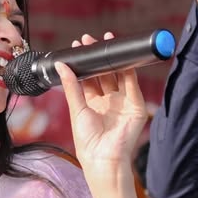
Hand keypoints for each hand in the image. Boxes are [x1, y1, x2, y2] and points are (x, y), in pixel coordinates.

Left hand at [56, 33, 147, 177]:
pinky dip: (128, 69)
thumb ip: (71, 86)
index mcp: (93, 104)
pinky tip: (121, 56)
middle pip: (104, 74)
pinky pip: (132, 84)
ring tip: (105, 41)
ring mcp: (123, 103)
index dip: (85, 63)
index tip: (79, 46)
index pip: (90, 78)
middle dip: (97, 57)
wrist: (103, 158)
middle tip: (90, 40)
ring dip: (113, 59)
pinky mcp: (136, 106)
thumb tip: (61, 65)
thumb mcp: (76, 108)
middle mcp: (109, 102)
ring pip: (119, 75)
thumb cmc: (87, 140)